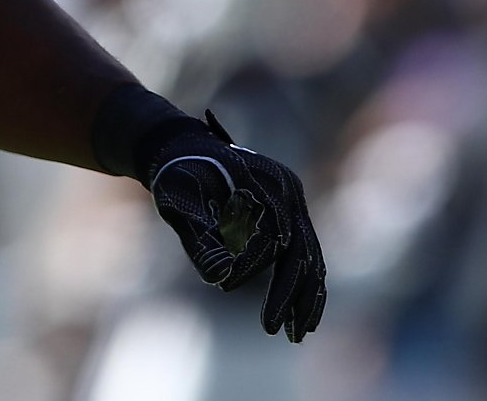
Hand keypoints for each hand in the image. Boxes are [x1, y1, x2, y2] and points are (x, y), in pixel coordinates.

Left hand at [142, 111, 326, 341]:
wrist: (185, 152)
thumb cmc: (177, 176)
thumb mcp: (176, 200)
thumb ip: (198, 236)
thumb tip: (220, 279)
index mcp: (261, 179)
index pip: (268, 232)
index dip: (250, 263)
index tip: (226, 285)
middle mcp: (286, 188)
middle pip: (299, 248)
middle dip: (288, 293)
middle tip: (272, 329)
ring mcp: (293, 201)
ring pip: (310, 256)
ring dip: (305, 297)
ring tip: (296, 334)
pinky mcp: (292, 215)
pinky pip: (308, 255)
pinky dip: (307, 286)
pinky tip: (302, 318)